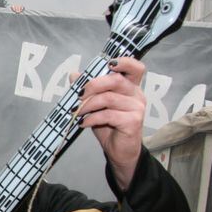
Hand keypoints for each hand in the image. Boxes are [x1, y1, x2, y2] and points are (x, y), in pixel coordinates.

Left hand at [72, 56, 145, 189]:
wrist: (120, 150)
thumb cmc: (109, 125)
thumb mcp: (96, 105)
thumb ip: (88, 90)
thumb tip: (74, 75)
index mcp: (130, 86)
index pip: (135, 67)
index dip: (124, 61)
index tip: (108, 64)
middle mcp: (136, 94)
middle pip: (116, 80)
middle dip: (92, 85)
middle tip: (78, 96)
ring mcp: (137, 108)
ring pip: (108, 98)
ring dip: (87, 105)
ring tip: (77, 112)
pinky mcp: (133, 121)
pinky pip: (108, 115)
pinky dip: (92, 118)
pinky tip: (83, 123)